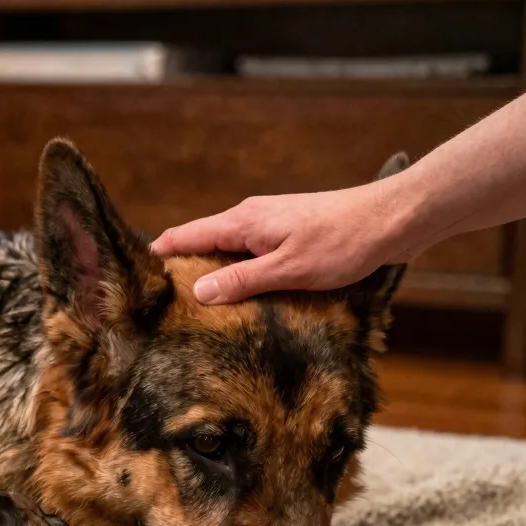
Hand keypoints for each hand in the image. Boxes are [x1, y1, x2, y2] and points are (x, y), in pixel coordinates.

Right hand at [149, 180, 411, 303]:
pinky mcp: (286, 234)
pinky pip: (246, 253)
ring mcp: (268, 224)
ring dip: (209, 273)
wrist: (392, 220)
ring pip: (224, 249)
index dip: (157, 256)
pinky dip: (234, 271)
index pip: (184, 236)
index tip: (134, 279)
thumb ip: (240, 280)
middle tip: (160, 303)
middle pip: (200, 243)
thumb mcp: (287, 270)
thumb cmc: (342, 243)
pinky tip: (239, 295)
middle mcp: (250, 218)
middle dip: (179, 269)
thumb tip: (197, 291)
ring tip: (194, 306)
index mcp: (242, 222)